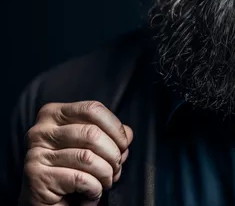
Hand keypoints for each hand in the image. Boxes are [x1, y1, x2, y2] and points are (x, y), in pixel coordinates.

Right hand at [19, 101, 133, 205]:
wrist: (48, 204)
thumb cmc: (71, 170)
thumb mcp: (92, 146)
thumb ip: (110, 135)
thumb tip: (127, 134)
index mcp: (54, 114)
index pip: (92, 109)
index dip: (115, 127)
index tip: (124, 144)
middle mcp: (41, 131)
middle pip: (92, 133)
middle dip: (113, 154)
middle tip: (116, 168)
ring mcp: (35, 154)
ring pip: (87, 157)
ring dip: (105, 173)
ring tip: (106, 181)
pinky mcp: (37, 178)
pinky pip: (79, 179)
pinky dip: (94, 188)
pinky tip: (92, 193)